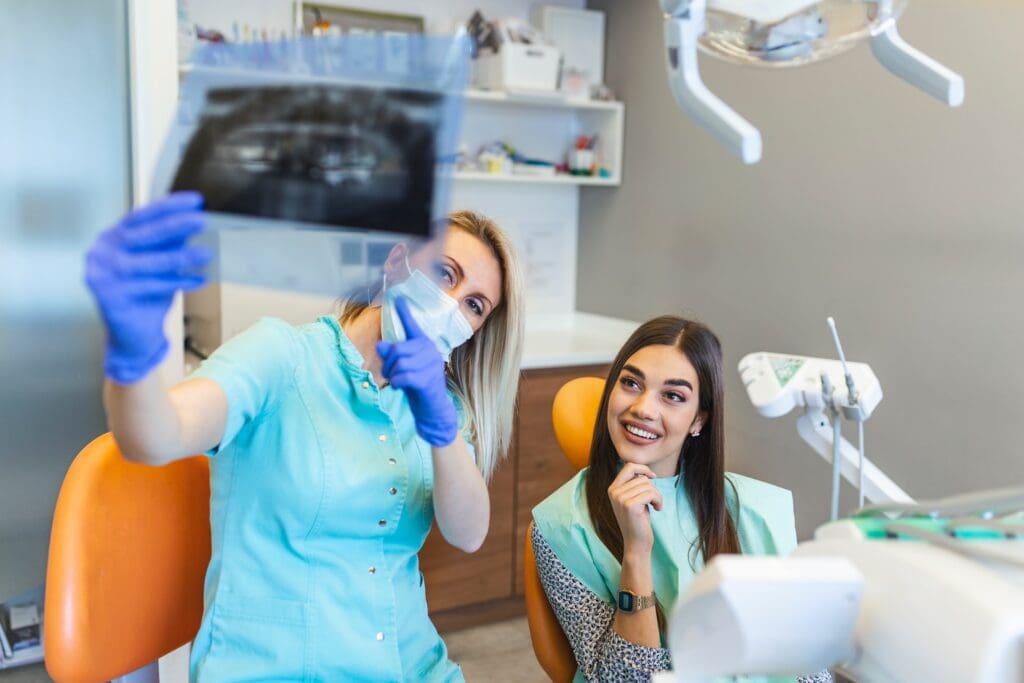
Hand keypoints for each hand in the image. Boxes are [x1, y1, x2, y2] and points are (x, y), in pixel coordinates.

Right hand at [85, 192, 209, 383]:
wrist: (132, 337)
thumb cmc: (147, 294)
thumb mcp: (159, 263)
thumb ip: (170, 243)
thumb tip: (196, 219)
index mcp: (112, 237)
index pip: (141, 216)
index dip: (168, 207)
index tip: (195, 200)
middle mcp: (102, 252)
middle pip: (143, 235)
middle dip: (175, 226)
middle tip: (201, 220)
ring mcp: (102, 274)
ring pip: (149, 262)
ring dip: (181, 257)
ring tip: (207, 252)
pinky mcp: (110, 296)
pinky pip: (150, 286)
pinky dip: (177, 282)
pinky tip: (198, 279)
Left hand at [376, 297, 458, 446]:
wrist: (433, 408)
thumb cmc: (417, 384)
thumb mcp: (402, 367)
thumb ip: (392, 355)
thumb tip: (380, 345)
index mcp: (424, 344)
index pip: (412, 325)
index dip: (404, 311)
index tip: (397, 297)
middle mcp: (430, 350)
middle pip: (397, 349)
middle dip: (388, 363)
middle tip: (389, 374)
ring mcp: (431, 364)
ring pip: (399, 363)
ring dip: (391, 374)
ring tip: (396, 381)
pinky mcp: (428, 379)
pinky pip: (402, 376)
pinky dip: (397, 383)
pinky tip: (401, 387)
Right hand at [608, 463, 662, 556]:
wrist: (636, 543)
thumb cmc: (638, 520)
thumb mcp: (633, 498)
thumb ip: (633, 484)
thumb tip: (642, 469)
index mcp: (612, 489)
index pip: (628, 466)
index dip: (643, 468)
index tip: (652, 476)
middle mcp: (614, 492)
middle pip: (641, 477)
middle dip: (652, 488)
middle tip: (654, 501)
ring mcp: (620, 498)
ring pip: (648, 485)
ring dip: (657, 495)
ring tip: (655, 506)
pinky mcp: (630, 505)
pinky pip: (651, 493)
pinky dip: (658, 500)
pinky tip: (657, 509)